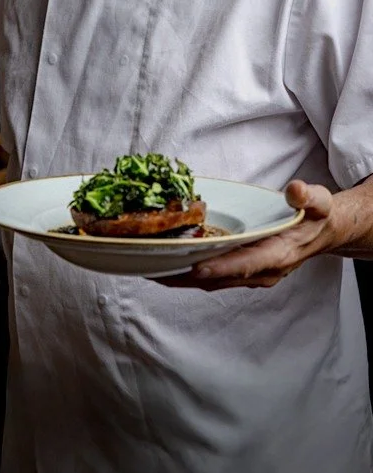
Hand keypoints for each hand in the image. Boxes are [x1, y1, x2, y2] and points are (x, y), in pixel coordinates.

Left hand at [161, 178, 371, 290]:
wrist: (323, 234)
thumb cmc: (317, 216)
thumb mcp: (319, 202)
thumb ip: (308, 197)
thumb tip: (295, 190)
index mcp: (279, 255)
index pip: (247, 265)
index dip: (222, 267)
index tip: (196, 267)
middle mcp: (263, 272)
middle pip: (220, 278)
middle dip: (186, 276)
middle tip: (153, 269)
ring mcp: (251, 276)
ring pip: (211, 282)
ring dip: (181, 278)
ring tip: (148, 269)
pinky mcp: (242, 274)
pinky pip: (211, 277)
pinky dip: (188, 274)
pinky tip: (164, 266)